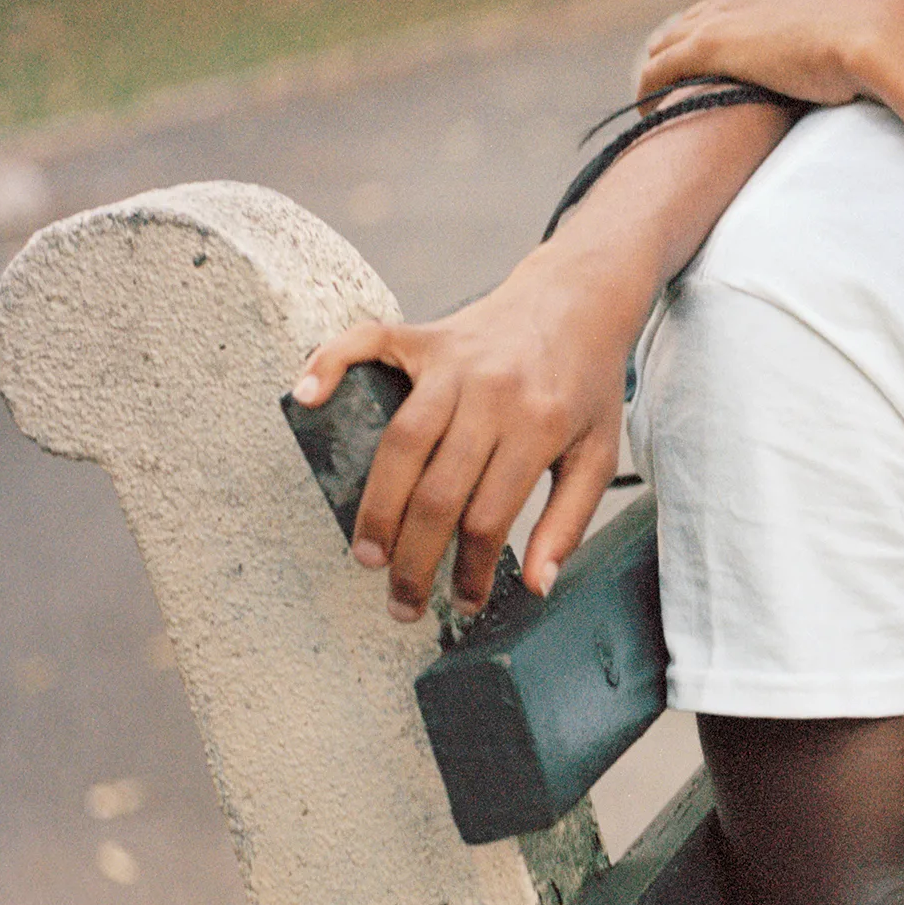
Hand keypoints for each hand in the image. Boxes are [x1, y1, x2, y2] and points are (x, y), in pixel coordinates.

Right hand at [290, 235, 647, 620]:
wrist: (579, 301)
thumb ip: (570, 519)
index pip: (489, 516)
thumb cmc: (584, 386)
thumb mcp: (599, 454)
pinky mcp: (425, 335)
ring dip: (376, 505)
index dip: (470, 571)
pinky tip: (304, 398)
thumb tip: (538, 585)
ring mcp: (452, 362)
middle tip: (401, 601)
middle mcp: (491, 393)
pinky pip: (365, 342)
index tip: (463, 603)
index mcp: (538, 426)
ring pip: (400, 441)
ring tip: (366, 553)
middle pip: (438, 491)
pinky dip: (328, 364)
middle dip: (414, 558)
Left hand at [637, 0, 892, 110]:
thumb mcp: (841, 29)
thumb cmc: (871, 39)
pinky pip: (660, 69)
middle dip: (677, 54)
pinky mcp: (710, 45)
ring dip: (658, 74)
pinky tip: (648, 112)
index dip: (710, 37)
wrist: (871, 34)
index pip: (719, 7)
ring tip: (657, 105)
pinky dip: (649, 90)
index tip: (710, 67)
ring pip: (664, 45)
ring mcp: (719, 15)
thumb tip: (840, 59)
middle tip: (676, 90)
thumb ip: (823, 36)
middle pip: (686, 23)